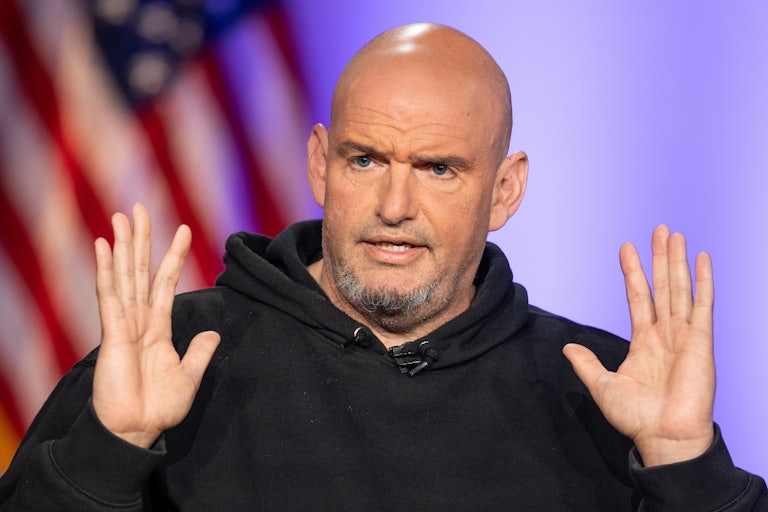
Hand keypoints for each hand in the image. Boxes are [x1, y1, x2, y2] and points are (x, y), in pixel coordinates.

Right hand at [92, 204, 219, 447]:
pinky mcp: (112, 334)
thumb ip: (199, 352)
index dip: (173, 255)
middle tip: (139, 208)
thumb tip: (212, 333)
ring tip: (122, 216)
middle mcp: (139, 319)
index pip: (166, 282)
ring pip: (125, 275)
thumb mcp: (189, 375)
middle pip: (141, 270)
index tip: (183, 229)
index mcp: (158, 327)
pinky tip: (104, 247)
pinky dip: (106, 271)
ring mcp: (124, 324)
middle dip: (141, 239)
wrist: (137, 430)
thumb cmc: (158, 406)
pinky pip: (109, 296)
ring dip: (124, 245)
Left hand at [563, 225, 714, 465]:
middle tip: (659, 229)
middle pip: (662, 286)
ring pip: (680, 289)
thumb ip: (586, 363)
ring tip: (674, 234)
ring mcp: (684, 335)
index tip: (626, 248)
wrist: (663, 436)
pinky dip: (703, 281)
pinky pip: (703, 305)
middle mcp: (665, 333)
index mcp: (643, 341)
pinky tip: (702, 259)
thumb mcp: (602, 385)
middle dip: (659, 257)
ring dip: (677, 261)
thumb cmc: (637, 416)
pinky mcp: (701, 341)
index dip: (632, 272)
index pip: (637, 297)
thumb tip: (568, 347)